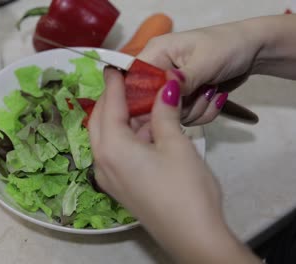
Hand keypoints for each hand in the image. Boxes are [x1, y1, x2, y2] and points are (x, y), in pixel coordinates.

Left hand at [89, 67, 258, 262]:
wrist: (192, 235)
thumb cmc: (185, 188)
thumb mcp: (176, 144)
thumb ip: (164, 112)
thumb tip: (165, 86)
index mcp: (112, 147)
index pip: (109, 106)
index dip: (114, 84)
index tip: (115, 66)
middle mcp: (101, 162)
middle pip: (99, 121)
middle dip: (111, 99)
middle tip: (126, 82)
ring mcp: (108, 177)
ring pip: (105, 137)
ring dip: (118, 119)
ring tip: (138, 102)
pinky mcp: (118, 187)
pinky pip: (113, 153)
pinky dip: (123, 137)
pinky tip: (143, 129)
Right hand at [136, 20, 262, 125]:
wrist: (253, 51)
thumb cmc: (228, 46)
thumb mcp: (206, 61)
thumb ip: (185, 79)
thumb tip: (167, 89)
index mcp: (156, 54)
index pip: (135, 81)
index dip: (144, 99)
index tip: (165, 108)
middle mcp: (159, 72)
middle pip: (152, 104)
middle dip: (181, 106)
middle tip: (203, 92)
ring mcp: (171, 88)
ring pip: (171, 115)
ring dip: (196, 109)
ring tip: (212, 90)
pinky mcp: (184, 100)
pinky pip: (185, 118)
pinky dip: (204, 113)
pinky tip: (215, 97)